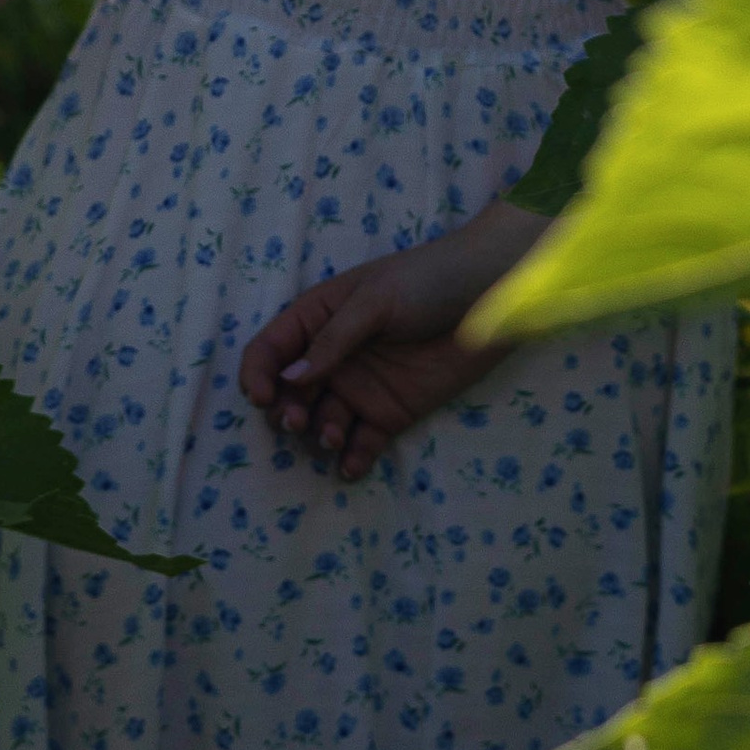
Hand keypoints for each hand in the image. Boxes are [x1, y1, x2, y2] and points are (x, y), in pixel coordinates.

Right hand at [238, 207, 537, 481]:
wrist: (491, 297)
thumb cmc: (427, 282)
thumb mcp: (374, 300)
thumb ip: (333, 340)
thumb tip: (289, 379)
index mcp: (318, 318)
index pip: (270, 350)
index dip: (257, 374)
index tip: (263, 398)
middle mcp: (333, 357)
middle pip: (289, 393)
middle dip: (286, 412)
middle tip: (298, 422)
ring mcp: (361, 387)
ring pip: (322, 422)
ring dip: (319, 435)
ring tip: (334, 437)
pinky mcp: (391, 413)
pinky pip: (362, 443)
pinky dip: (353, 459)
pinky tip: (351, 467)